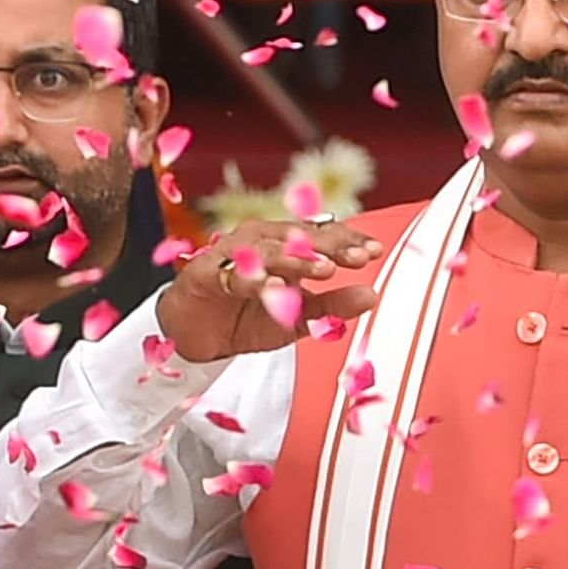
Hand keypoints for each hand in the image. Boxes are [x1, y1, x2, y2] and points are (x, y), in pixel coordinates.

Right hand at [159, 218, 385, 363]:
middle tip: (358, 257)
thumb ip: (332, 305)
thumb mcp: (297, 316)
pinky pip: (232, 275)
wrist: (194, 334)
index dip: (348, 241)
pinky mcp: (206, 273)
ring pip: (269, 251)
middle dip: (331, 246)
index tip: (373, 251)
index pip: (322, 235)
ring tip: (324, 270)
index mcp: (285, 244)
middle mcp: (260, 241)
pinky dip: (253, 280)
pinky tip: (272, 287)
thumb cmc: (245, 315)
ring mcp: (232, 254)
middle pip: (299, 236)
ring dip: (297, 260)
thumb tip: (372, 295)